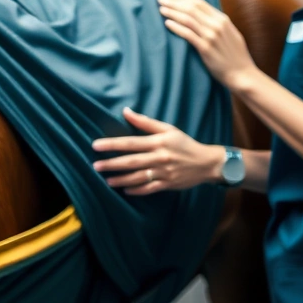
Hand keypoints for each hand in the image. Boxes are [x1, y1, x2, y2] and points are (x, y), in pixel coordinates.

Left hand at [91, 108, 225, 194]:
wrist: (207, 162)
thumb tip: (125, 111)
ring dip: (121, 179)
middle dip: (112, 164)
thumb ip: (145, 122)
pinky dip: (137, 190)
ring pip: (138, 177)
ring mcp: (164, 172)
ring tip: (107, 180)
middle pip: (131, 161)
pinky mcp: (168, 184)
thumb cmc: (185, 143)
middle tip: (95, 166)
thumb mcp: (168, 129)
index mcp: (158, 142)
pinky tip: (125, 190)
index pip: (131, 143)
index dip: (112, 144)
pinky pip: (149, 188)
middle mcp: (160, 158)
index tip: (96, 145)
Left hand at [158, 0, 258, 92]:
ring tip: (161, 9)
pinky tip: (167, 23)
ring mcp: (212, 36)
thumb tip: (202, 15)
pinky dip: (176, 27)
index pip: (199, 3)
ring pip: (188, 19)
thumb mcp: (230, 34)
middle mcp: (217, 25)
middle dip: (174, 1)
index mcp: (223, 19)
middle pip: (192, 8)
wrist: (242, 74)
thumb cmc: (234, 56)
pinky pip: (188, 34)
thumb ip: (217, 23)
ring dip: (173, 12)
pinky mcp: (206, 48)